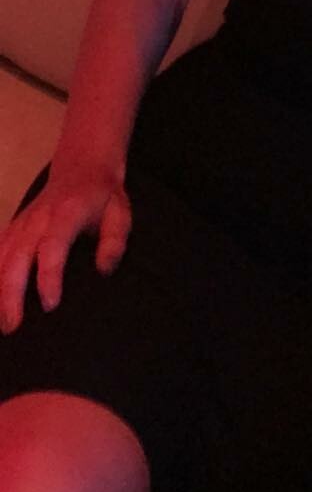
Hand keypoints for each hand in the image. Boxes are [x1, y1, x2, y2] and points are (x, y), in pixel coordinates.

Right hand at [0, 162, 130, 334]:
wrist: (82, 165)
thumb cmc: (102, 195)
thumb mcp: (120, 213)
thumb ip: (114, 241)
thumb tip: (104, 269)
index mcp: (66, 213)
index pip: (52, 247)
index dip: (49, 276)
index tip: (50, 304)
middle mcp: (38, 218)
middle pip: (18, 257)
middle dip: (12, 293)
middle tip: (13, 326)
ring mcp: (22, 222)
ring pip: (1, 256)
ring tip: (2, 323)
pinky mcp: (13, 227)